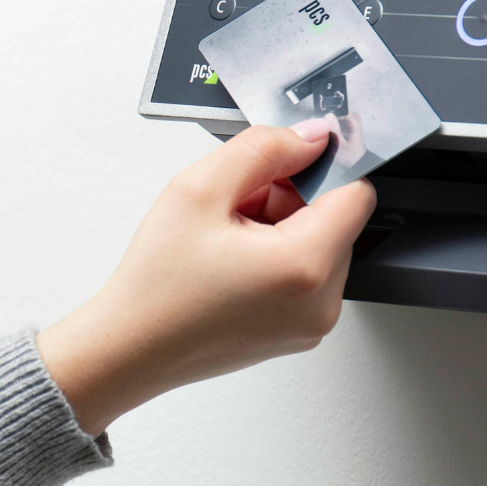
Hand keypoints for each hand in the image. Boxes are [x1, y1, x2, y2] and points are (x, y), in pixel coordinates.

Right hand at [36, 120, 376, 434]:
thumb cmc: (156, 286)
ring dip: (281, 227)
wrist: (129, 348)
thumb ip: (265, 147)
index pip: (357, 192)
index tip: (285, 164)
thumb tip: (311, 137)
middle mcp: (320, 303)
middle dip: (290, 199)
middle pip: (335, 218)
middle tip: (236, 209)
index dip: (319, 167)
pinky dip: (277, 256)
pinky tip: (233, 262)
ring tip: (229, 239)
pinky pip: (306, 274)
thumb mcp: (200, 188)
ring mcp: (312, 323)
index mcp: (305, 267)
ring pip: (320, 243)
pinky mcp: (298, 331)